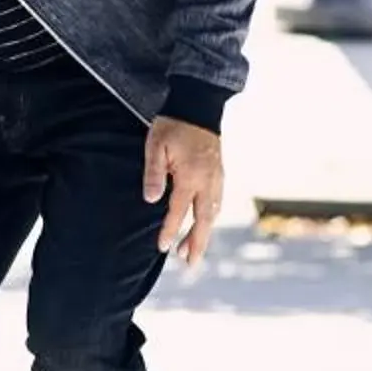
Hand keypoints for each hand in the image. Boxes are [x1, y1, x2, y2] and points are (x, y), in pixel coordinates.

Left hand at [143, 119, 224, 266]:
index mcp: (191, 176)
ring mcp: (217, 177)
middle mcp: (208, 181)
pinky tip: (205, 225)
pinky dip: (211, 218)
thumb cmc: (172, 125)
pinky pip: (218, 202)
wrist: (198, 106)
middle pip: (205, 220)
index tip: (162, 248)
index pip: (179, 211)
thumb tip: (151, 200)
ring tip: (193, 251)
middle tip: (189, 264)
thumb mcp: (155, 146)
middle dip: (197, 243)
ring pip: (214, 213)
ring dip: (205, 233)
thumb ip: (154, 173)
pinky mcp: (220, 173)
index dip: (170, 231)